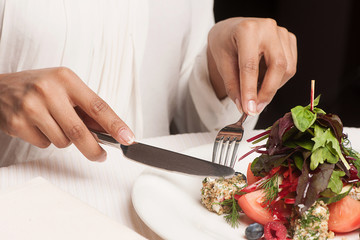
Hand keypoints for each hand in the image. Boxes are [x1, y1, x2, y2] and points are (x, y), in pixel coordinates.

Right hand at [0, 67, 134, 160]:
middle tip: (101, 155)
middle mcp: (48, 91)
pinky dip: (47, 140)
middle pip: (80, 132)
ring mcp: (31, 107)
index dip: (115, 125)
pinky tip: (38, 125)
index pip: (97, 106)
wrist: (0, 88)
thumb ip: (86, 108)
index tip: (128, 138)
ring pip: (63, 142)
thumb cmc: (38, 87)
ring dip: (65, 140)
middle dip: (94, 149)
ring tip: (53, 123)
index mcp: (66, 79)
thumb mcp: (65, 87)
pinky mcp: (18, 124)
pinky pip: (44, 144)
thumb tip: (109, 131)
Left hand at [207, 17, 296, 114]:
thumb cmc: (225, 44)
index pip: (250, 65)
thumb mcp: (221, 64)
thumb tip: (245, 108)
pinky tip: (264, 80)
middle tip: (255, 109)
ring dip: (273, 87)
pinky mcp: (290, 39)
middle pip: (277, 66)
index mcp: (247, 29)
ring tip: (256, 92)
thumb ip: (232, 86)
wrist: (232, 30)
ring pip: (287, 69)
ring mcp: (282, 32)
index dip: (250, 90)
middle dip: (267, 92)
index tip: (249, 109)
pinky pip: (290, 67)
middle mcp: (268, 27)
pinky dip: (278, 80)